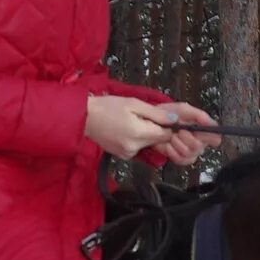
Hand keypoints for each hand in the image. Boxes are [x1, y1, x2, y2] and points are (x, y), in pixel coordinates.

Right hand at [86, 93, 220, 163]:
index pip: (166, 135)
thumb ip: (157, 113)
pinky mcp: (122, 156)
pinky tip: (124, 129)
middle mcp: (135, 148)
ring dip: (144, 134)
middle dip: (154, 129)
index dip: (168, 126)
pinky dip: (135, 139)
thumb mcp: (134, 104)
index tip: (163, 118)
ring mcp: (128, 154)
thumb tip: (176, 118)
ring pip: (147, 144)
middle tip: (140, 117)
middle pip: (157, 140)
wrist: (83, 117)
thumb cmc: (107, 107)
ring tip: (129, 121)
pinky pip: (137, 147)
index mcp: (139, 134)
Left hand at [153, 101, 219, 164]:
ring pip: (191, 154)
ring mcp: (190, 151)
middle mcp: (199, 141)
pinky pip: (181, 160)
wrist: (152, 122)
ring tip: (172, 136)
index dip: (209, 137)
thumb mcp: (183, 109)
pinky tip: (169, 145)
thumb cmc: (169, 114)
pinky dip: (173, 152)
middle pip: (200, 147)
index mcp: (203, 129)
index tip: (198, 132)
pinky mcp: (180, 158)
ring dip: (179, 145)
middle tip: (179, 131)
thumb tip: (210, 123)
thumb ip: (198, 115)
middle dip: (187, 139)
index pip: (215, 137)